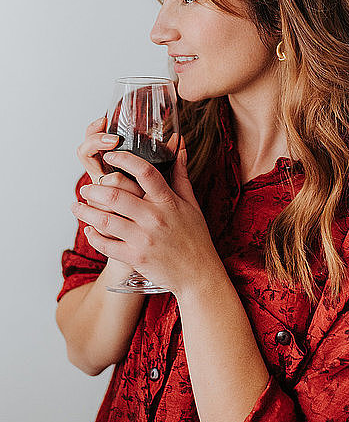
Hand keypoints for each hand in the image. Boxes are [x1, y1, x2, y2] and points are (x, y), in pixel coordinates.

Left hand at [70, 137, 222, 297]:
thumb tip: (178, 147)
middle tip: (85, 188)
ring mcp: (144, 238)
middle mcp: (155, 218)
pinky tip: (88, 230)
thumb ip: (180, 175)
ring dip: (86, 211)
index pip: (145, 172)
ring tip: (77, 206)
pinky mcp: (136, 257)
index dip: (124, 159)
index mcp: (168, 201)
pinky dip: (93, 236)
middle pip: (116, 194)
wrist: (198, 274)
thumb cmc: (195, 238)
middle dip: (94, 188)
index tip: (110, 154)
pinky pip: (107, 245)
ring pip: (106, 220)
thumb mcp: (191, 204)